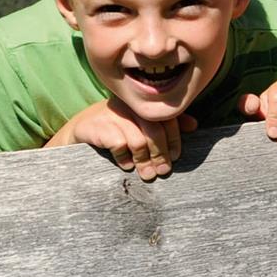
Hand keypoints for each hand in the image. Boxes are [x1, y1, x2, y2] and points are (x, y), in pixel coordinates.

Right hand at [56, 99, 195, 180]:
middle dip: (160, 154)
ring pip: (138, 140)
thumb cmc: (120, 126)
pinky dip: (124, 158)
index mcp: (144, 103)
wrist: (83, 127)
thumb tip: (194, 125)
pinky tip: (126, 165)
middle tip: (163, 171)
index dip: (174, 139)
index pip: (167, 119)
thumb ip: (167, 123)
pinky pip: (118, 145)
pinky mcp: (98, 126)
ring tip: (147, 174)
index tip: (176, 156)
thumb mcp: (143, 122)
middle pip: (154, 131)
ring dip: (144, 161)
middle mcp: (130, 105)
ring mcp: (113, 115)